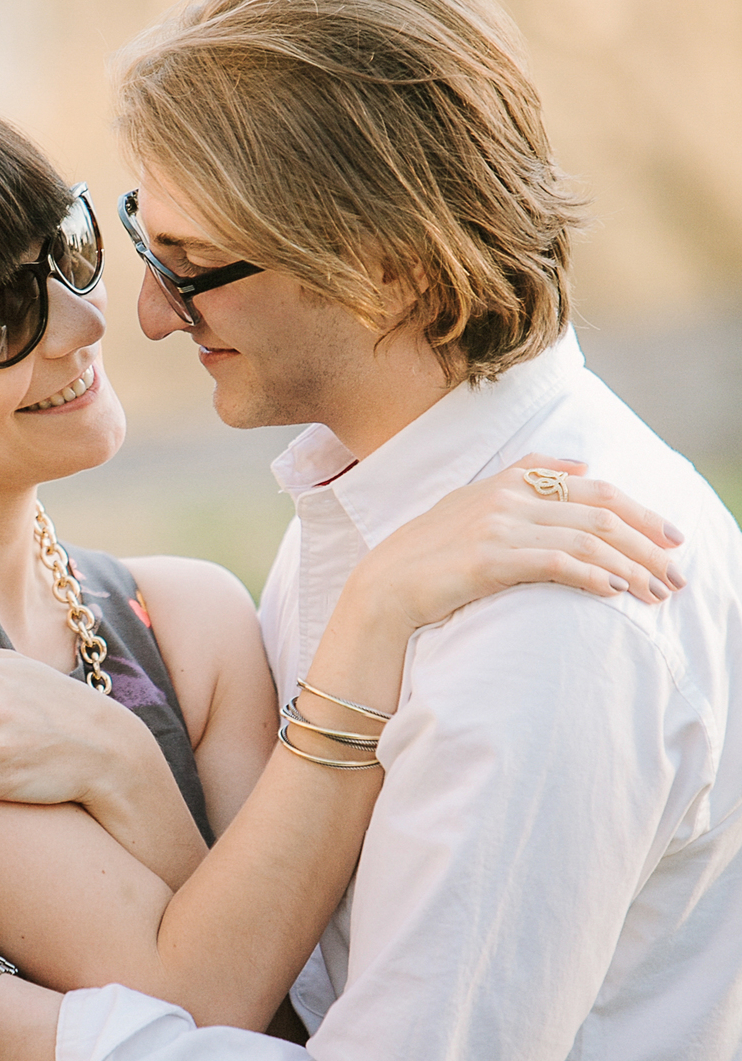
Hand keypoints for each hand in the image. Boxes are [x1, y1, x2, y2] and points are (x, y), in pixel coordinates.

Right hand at [348, 455, 684, 631]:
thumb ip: (526, 478)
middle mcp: (507, 496)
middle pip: (600, 512)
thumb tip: (582, 465)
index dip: (640, 511)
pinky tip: (616, 592)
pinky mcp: (490, 559)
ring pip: (588, 539)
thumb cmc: (429, 552)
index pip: (593, 487)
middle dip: (648, 544)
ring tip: (655, 595)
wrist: (382, 588)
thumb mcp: (473, 502)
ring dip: (631, 568)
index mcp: (508, 480)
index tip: (672, 537)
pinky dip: (594, 576)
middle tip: (677, 575)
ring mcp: (498, 526)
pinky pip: (559, 563)